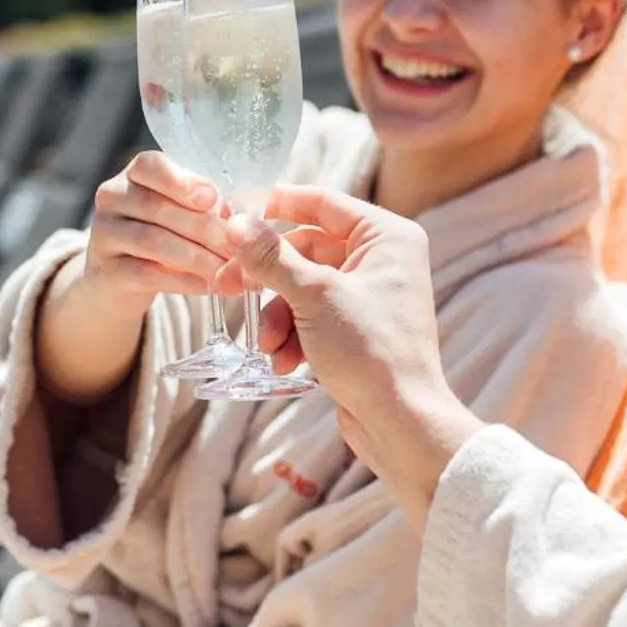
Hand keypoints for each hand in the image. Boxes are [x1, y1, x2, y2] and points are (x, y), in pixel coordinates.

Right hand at [79, 151, 233, 318]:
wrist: (121, 279)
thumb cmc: (163, 235)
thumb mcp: (182, 213)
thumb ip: (204, 208)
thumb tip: (237, 219)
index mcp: (134, 175)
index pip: (150, 166)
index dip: (181, 181)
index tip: (212, 198)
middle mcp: (112, 198)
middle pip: (157, 207)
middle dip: (203, 228)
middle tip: (238, 245)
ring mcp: (103, 234)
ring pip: (152, 241)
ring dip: (196, 257)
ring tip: (227, 269)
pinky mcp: (106, 271)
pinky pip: (147, 274)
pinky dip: (183, 281)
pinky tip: (208, 286)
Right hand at [220, 185, 485, 528]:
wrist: (400, 423)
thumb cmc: (372, 352)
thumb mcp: (314, 297)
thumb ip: (272, 257)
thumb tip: (236, 222)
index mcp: (386, 236)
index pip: (321, 202)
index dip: (274, 205)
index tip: (232, 212)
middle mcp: (380, 258)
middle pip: (304, 248)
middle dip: (267, 278)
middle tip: (226, 287)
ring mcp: (367, 294)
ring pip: (301, 286)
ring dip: (277, 316)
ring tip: (269, 345)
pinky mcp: (354, 327)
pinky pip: (310, 315)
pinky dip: (292, 336)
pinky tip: (286, 361)